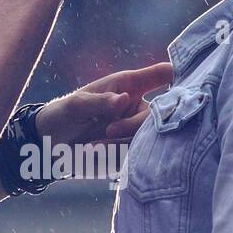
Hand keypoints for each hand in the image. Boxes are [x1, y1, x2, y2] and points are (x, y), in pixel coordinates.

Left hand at [35, 62, 173, 156]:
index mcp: (129, 85)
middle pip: (159, 115)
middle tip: (107, 132)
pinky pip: (132, 156)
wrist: (49, 147)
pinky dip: (111, 158)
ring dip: (116, 146)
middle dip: (132, 127)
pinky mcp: (128, 150)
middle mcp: (137, 106)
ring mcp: (135, 129)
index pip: (162, 74)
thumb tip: (124, 99)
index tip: (183, 81)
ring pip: (144, 140)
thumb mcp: (75, 106)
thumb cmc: (62, 115)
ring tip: (90, 147)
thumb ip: (99, 102)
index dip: (179, 74)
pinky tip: (92, 154)